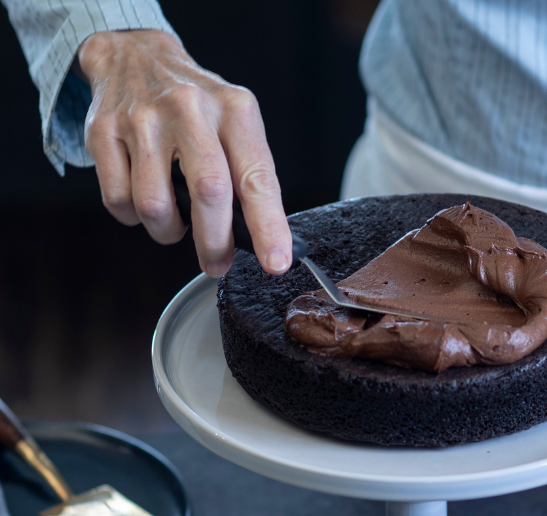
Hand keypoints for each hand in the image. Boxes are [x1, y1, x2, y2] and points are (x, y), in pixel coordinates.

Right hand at [77, 30, 290, 276]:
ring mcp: (143, 119)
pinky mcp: (104, 131)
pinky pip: (118, 200)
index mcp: (234, 111)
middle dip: (215, 242)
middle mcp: (190, 110)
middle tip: (216, 263)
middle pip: (209, 193)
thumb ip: (248, 173)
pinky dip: (133, 217)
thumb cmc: (198, 106)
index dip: (268, 226)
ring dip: (168, 231)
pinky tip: (144, 201)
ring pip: (156, 205)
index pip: (257, 178)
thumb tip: (260, 237)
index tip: (276, 262)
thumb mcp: (236, 123)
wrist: (136, 56)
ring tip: (176, 222)